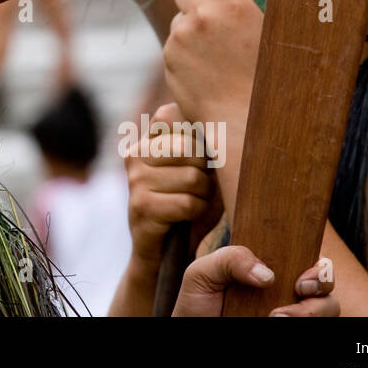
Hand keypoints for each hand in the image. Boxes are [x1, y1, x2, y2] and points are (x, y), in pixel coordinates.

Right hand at [125, 103, 214, 265]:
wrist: (164, 253)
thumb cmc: (190, 203)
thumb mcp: (197, 169)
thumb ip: (203, 142)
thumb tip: (232, 119)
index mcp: (147, 139)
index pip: (173, 114)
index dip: (197, 136)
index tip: (203, 157)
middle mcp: (135, 153)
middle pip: (189, 147)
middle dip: (206, 171)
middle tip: (203, 187)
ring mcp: (134, 180)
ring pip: (192, 178)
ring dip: (204, 196)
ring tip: (197, 202)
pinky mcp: (140, 206)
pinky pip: (186, 203)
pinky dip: (197, 212)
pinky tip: (189, 217)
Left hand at [164, 0, 261, 125]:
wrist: (247, 122)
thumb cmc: (269, 78)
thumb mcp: (266, 33)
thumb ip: (237, 6)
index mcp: (234, 4)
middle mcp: (204, 15)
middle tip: (213, 15)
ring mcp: (182, 36)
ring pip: (179, 16)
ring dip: (190, 26)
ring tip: (217, 53)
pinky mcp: (169, 56)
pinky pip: (174, 41)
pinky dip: (184, 51)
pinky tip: (206, 70)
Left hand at [173, 246, 338, 316]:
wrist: (195, 329)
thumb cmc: (199, 302)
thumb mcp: (203, 273)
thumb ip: (230, 259)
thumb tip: (267, 274)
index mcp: (272, 269)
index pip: (309, 259)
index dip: (320, 266)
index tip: (305, 276)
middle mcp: (288, 292)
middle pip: (326, 284)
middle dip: (321, 284)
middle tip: (299, 290)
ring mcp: (292, 314)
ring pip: (328, 309)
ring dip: (310, 312)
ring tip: (275, 316)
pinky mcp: (292, 330)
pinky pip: (316, 327)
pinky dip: (302, 322)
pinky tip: (274, 322)